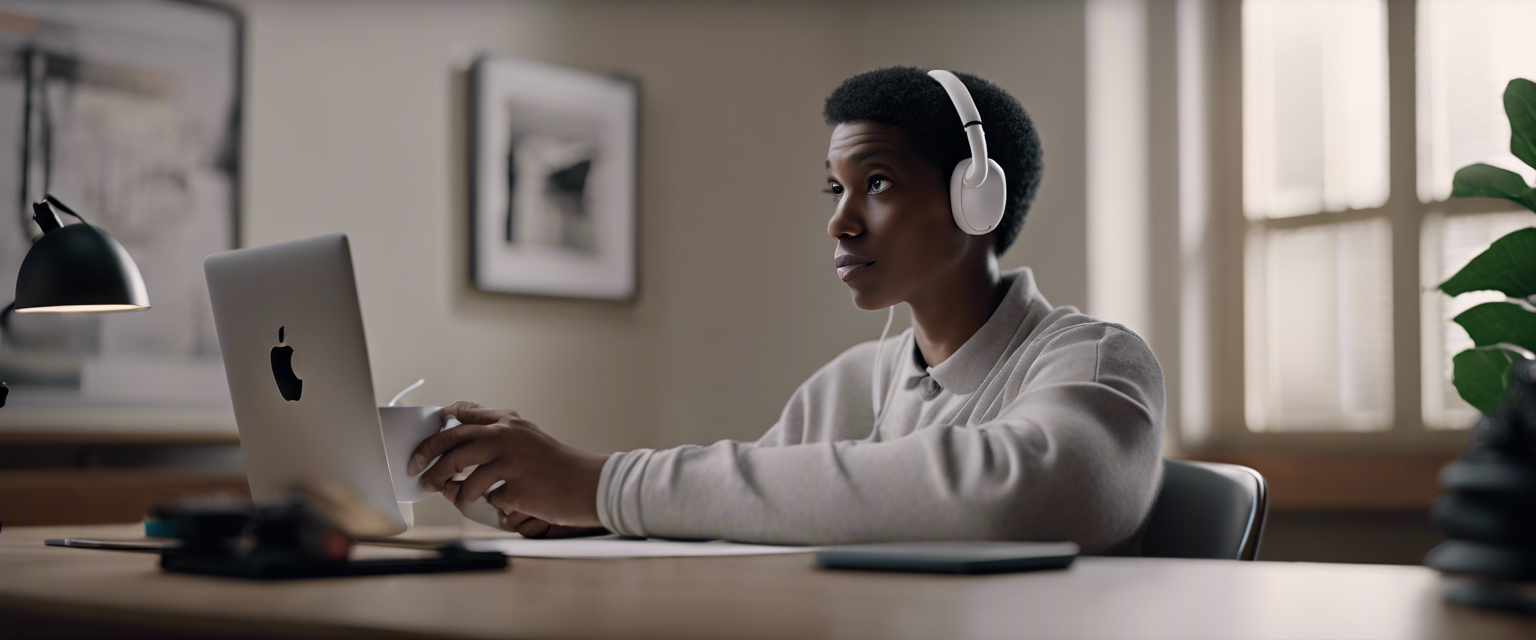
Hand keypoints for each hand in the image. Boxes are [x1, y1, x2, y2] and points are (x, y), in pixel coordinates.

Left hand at [408, 401, 610, 529]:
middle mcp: (505, 436)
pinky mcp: (513, 487)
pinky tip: (501, 502)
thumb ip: (496, 435)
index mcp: (507, 421)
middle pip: (451, 442)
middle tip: (418, 472)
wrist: (586, 483)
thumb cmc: (556, 464)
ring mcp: (508, 461)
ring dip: (452, 489)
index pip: (463, 414)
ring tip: (454, 497)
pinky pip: (486, 497)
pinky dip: (488, 502)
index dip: (439, 423)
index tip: (429, 433)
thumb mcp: (527, 437)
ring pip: (461, 474)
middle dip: (427, 457)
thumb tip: (460, 446)